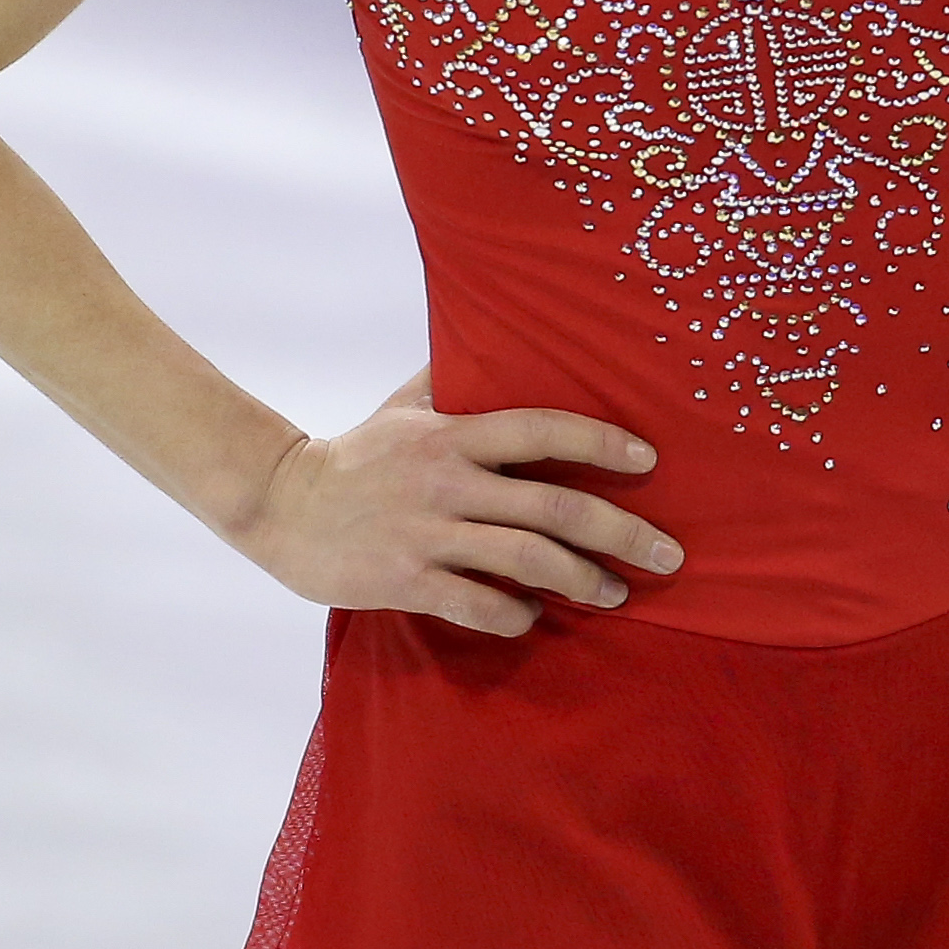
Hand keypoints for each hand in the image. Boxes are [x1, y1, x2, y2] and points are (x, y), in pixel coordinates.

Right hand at [232, 361, 681, 635]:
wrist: (280, 506)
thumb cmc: (355, 456)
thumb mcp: (404, 406)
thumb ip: (452, 379)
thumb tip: (491, 332)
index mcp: (452, 434)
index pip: (541, 430)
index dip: (600, 444)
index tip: (650, 461)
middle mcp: (447, 482)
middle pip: (553, 507)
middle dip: (621, 533)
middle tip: (669, 557)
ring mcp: (427, 534)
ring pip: (526, 560)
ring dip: (582, 580)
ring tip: (615, 593)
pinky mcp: (405, 581)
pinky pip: (478, 604)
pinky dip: (516, 614)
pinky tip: (535, 616)